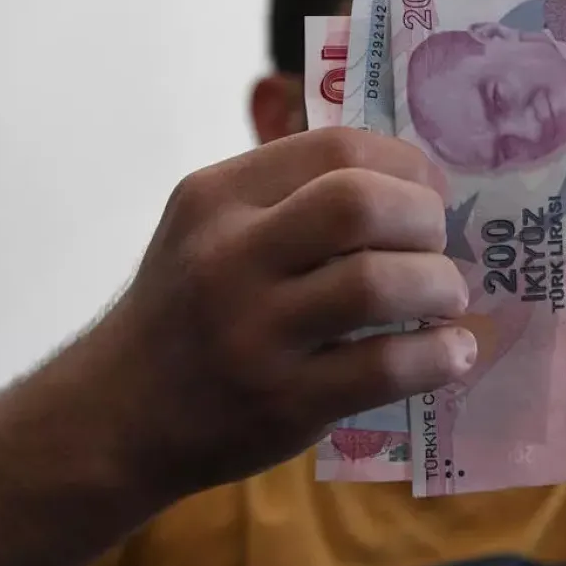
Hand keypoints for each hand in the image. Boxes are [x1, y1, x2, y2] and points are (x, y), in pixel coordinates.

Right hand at [91, 127, 473, 494]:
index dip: (406, 165)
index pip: (337, 147)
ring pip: (376, 283)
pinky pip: (384, 367)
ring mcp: (252, 333)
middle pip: (358, 202)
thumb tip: (412, 181)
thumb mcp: (208, 231)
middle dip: (425, 219)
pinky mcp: (281, 402)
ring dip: (438, 286)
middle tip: (436, 247)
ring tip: (446, 300)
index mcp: (217, 198)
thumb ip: (288, 198)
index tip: (427, 193)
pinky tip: (451, 353)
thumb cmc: (185, 314)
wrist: (114, 417)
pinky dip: (437, 356)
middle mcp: (228, 257)